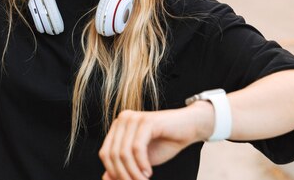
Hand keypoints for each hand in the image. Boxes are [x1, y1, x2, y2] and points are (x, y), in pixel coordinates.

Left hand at [99, 103, 213, 179]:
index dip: (113, 172)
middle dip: (123, 175)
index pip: (104, 154)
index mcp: (117, 127)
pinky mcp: (146, 121)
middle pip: (112, 154)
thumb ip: (123, 166)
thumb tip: (104, 178)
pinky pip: (137, 148)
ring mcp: (133, 118)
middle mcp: (122, 119)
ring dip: (133, 173)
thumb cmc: (164, 143)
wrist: (189, 128)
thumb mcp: (140, 159)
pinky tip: (149, 173)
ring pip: (124, 153)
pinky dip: (142, 164)